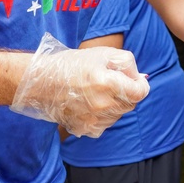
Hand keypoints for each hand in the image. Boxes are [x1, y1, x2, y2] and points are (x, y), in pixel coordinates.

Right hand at [11, 32, 148, 137]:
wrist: (42, 82)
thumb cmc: (73, 64)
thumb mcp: (104, 54)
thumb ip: (128, 64)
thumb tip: (142, 78)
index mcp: (108, 84)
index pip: (140, 92)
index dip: (140, 84)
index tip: (135, 79)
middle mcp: (103, 106)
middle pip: (131, 104)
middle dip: (127, 92)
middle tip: (111, 81)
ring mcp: (94, 120)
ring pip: (118, 115)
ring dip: (115, 104)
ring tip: (97, 91)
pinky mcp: (85, 129)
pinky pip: (105, 123)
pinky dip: (103, 115)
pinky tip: (90, 103)